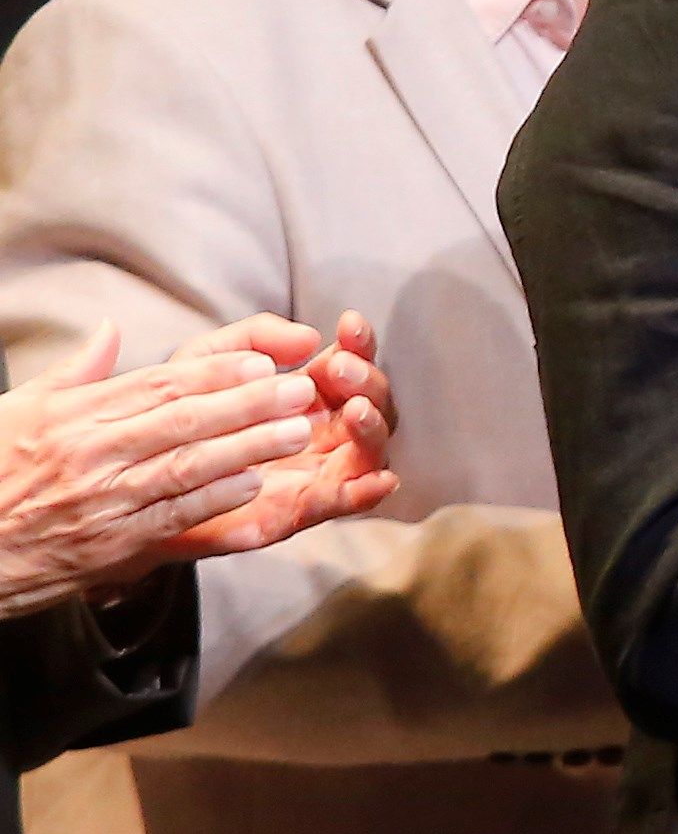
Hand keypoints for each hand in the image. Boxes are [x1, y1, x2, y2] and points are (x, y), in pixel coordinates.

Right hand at [0, 322, 329, 614]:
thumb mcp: (18, 413)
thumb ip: (73, 373)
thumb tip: (110, 330)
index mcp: (71, 417)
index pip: (156, 386)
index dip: (215, 373)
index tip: (262, 362)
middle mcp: (90, 455)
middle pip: (183, 421)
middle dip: (249, 404)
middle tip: (301, 390)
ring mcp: (103, 501)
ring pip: (187, 467)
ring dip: (248, 449)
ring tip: (297, 432)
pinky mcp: (112, 545)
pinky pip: (174, 518)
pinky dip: (216, 502)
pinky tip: (256, 485)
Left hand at [157, 311, 397, 559]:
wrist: (140, 484)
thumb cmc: (176, 420)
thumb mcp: (205, 363)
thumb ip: (252, 338)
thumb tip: (309, 335)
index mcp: (308, 394)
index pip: (351, 363)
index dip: (358, 343)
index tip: (348, 324)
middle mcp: (323, 431)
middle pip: (373, 404)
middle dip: (365, 381)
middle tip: (338, 368)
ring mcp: (317, 471)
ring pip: (369, 449)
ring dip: (371, 428)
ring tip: (355, 410)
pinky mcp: (298, 510)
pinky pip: (344, 503)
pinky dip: (367, 493)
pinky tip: (381, 479)